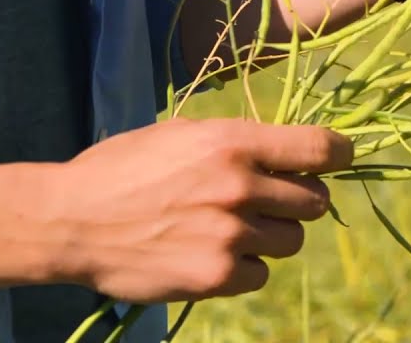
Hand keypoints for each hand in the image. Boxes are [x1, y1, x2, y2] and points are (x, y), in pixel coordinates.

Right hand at [52, 118, 351, 301]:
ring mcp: (230, 235)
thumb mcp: (181, 134)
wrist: (70, 221)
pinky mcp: (217, 277)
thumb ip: (236, 143)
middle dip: (299, 200)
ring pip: (291, 239)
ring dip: (272, 235)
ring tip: (232, 229)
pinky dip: (246, 268)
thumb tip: (285, 151)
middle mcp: (239, 187)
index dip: (339, 154)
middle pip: (314, 200)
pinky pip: (262, 274)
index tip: (340, 158)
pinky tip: (213, 255)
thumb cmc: (122, 169)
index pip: (318, 149)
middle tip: (269, 202)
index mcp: (233, 143)